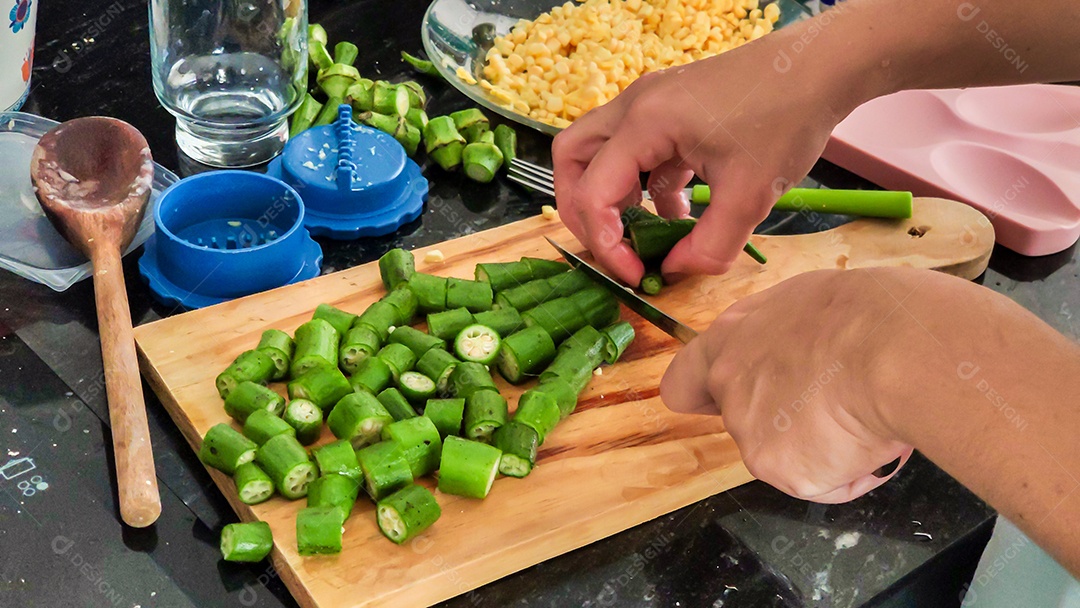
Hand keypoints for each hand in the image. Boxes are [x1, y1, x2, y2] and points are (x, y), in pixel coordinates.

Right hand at [551, 26, 854, 285]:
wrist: (820, 67)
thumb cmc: (787, 119)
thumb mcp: (750, 196)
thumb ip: (709, 246)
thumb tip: (675, 271)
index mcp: (645, 123)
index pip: (593, 193)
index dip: (607, 245)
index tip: (636, 275)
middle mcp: (635, 106)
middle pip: (572, 160)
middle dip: (583, 213)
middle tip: (613, 249)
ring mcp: (650, 103)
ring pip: (598, 153)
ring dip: (611, 198)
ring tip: (644, 234)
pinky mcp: (669, 108)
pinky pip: (634, 152)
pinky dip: (642, 186)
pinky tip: (677, 212)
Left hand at [659, 269, 914, 502]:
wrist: (891, 349)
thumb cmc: (862, 314)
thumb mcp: (806, 304)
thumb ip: (779, 336)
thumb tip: (797, 351)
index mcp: (730, 341)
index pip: (684, 383)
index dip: (701, 397)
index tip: (718, 403)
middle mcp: (729, 388)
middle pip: (745, 421)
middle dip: (784, 421)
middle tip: (832, 405)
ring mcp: (749, 432)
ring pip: (788, 453)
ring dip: (823, 443)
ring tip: (866, 411)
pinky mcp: (778, 469)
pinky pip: (821, 482)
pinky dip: (848, 470)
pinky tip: (871, 437)